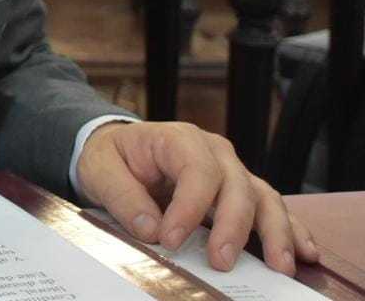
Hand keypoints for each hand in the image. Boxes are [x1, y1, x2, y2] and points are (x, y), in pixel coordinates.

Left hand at [76, 121, 318, 274]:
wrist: (118, 149)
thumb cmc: (111, 156)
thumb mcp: (100, 169)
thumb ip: (122, 196)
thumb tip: (150, 228)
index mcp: (177, 138)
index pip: (195, 171)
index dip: (188, 208)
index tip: (172, 240)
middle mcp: (213, 151)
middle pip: (236, 186)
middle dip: (232, 226)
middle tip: (221, 262)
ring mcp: (231, 170)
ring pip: (263, 197)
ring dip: (275, 231)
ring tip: (280, 266)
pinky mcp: (240, 191)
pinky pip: (271, 207)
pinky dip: (290, 229)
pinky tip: (304, 252)